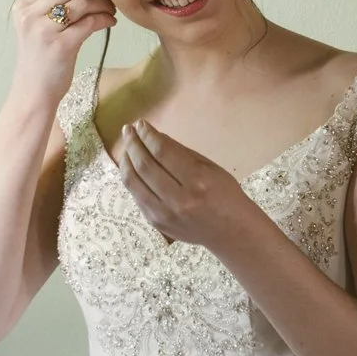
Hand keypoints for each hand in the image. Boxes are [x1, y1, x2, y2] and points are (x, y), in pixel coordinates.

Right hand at [10, 0, 117, 104]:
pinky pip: (90, 22)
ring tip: (109, 10)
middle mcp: (30, 15)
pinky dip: (104, 19)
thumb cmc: (38, 59)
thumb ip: (50, 6)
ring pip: (82, 3)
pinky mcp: (62, 44)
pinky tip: (110, 22)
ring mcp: (45, 29)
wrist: (33, 92)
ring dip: (101, 4)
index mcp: (22, 7)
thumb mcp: (35, 27)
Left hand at [118, 121, 262, 252]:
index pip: (163, 152)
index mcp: (197, 181)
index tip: (140, 124)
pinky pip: (136, 196)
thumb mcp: (210, 167)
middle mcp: (178, 199)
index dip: (148, 135)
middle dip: (133, 144)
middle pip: (145, 166)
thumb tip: (154, 137)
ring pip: (134, 183)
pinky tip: (131, 167)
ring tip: (126, 148)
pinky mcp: (156, 223)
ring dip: (126, 161)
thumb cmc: (225, 194)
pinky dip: (131, 179)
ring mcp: (164, 214)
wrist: (230, 231)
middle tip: (128, 131)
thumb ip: (181, 152)